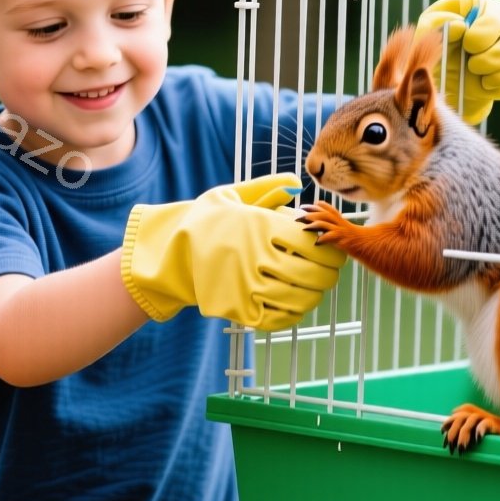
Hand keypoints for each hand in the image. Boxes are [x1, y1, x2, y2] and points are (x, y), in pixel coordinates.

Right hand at [120, 173, 348, 332]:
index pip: (312, 240)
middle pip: (312, 272)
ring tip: (314, 288)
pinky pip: (280, 317)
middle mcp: (255, 255)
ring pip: (300, 297)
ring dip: (314, 295)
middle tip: (329, 272)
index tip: (331, 248)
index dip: (329, 247)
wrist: (168, 253)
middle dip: (328, 274)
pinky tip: (295, 304)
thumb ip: (266, 187)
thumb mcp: (230, 195)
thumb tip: (296, 182)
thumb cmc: (204, 222)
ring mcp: (246, 285)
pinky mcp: (238, 309)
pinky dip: (294, 313)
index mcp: (258, 225)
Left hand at [296, 200, 357, 248]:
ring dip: (313, 223)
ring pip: (325, 222)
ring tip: (304, 227)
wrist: (368, 246)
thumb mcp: (345, 231)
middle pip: (324, 214)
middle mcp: (340, 223)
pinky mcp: (342, 239)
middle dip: (311, 213)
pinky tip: (316, 242)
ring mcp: (341, 230)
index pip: (329, 209)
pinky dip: (322, 238)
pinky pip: (331, 236)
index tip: (305, 206)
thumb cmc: (356, 240)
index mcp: (341, 220)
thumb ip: (335, 228)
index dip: (317, 206)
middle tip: (299, 215)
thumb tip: (321, 230)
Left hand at [414, 0, 499, 123]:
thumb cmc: (434, 39)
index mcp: (480, 3)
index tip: (468, 45)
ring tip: (478, 76)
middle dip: (492, 57)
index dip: (482, 34)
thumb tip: (460, 26)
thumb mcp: (428, 28)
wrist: (440, 69)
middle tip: (473, 66)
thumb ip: (437, 23)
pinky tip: (485, 83)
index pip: (494, 17)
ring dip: (497, 72)